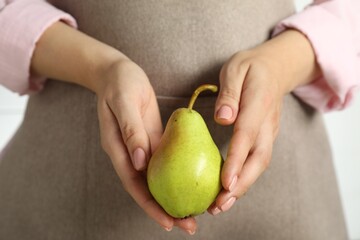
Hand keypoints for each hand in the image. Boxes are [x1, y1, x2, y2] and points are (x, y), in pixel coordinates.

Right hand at [95, 59, 196, 233]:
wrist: (118, 73)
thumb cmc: (120, 85)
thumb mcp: (124, 103)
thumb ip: (131, 131)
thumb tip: (140, 162)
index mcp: (119, 150)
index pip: (134, 185)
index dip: (150, 206)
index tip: (168, 223)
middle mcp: (130, 155)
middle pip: (147, 189)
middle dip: (166, 210)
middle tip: (189, 225)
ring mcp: (142, 149)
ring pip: (158, 180)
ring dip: (174, 196)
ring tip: (194, 212)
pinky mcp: (153, 140)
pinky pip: (165, 162)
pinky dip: (178, 176)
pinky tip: (194, 182)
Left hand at [208, 30, 319, 214]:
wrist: (276, 68)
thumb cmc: (251, 68)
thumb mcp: (236, 69)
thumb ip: (229, 92)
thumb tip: (223, 117)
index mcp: (258, 103)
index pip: (247, 135)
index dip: (237, 160)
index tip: (226, 183)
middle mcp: (267, 123)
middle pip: (258, 159)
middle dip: (241, 184)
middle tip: (220, 205)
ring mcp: (269, 132)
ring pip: (259, 164)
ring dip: (243, 187)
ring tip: (221, 205)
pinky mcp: (265, 137)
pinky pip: (256, 161)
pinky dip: (244, 177)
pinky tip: (229, 189)